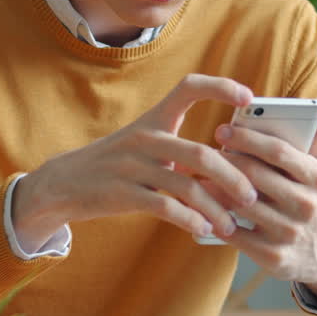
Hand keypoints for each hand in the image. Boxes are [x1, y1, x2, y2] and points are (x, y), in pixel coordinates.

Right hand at [12, 74, 258, 249]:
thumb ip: (183, 151)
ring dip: (215, 209)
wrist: (64, 184)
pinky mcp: (122, 193)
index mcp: (154, 118)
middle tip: (252, 197)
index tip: (249, 97)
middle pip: (202, 153)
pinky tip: (202, 229)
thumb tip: (234, 169)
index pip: (189, 87)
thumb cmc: (118, 166)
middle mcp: (145, 136)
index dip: (220, 86)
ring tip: (231, 225)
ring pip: (187, 186)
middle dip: (233, 177)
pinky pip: (165, 206)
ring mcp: (132, 165)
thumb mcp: (146, 146)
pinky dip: (189, 220)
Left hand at [216, 113, 316, 304]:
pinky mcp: (273, 256)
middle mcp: (305, 205)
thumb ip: (313, 140)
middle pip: (255, 176)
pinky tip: (198, 206)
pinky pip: (235, 234)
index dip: (247, 138)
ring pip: (241, 205)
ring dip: (212, 189)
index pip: (278, 152)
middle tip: (198, 151)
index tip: (222, 129)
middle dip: (224, 160)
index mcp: (316, 178)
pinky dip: (214, 219)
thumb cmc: (308, 199)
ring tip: (192, 176)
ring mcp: (289, 232)